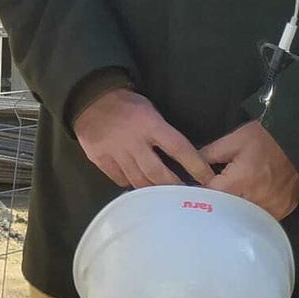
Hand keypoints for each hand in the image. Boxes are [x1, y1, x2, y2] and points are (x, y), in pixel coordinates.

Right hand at [73, 88, 214, 188]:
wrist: (89, 99)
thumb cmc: (127, 104)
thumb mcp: (150, 110)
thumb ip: (162, 133)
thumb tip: (180, 159)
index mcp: (150, 124)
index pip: (179, 148)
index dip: (196, 166)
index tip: (209, 180)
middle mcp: (133, 141)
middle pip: (158, 173)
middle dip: (175, 187)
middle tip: (186, 197)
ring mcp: (115, 152)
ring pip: (139, 181)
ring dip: (154, 191)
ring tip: (165, 198)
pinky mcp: (100, 160)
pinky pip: (120, 180)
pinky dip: (131, 184)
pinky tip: (138, 185)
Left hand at [201, 121, 298, 219]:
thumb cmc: (266, 138)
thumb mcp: (234, 140)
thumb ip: (210, 153)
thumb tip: (192, 164)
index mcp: (241, 181)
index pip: (212, 197)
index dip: (201, 195)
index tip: (192, 194)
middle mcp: (257, 199)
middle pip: (228, 212)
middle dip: (218, 205)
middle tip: (210, 199)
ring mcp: (273, 207)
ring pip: (246, 218)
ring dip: (235, 212)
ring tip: (228, 203)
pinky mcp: (284, 209)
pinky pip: (263, 218)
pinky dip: (253, 213)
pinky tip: (248, 204)